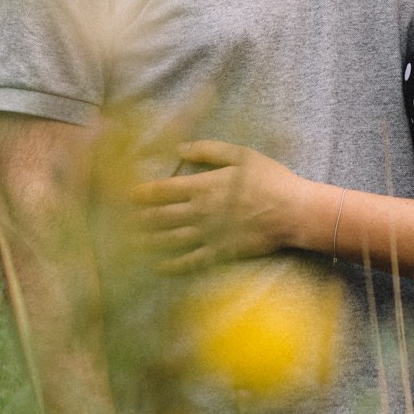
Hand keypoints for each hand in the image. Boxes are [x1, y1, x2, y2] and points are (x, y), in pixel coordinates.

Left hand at [129, 141, 308, 272]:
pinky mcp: (220, 253)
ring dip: (147, 241)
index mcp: (203, 186)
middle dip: (138, 219)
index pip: (163, 190)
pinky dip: (171, 265)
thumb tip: (179, 147)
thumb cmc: (270, 179)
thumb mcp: (241, 154)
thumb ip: (208, 150)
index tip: (126, 195)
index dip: (142, 193)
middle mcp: (200, 211)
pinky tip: (158, 266)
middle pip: (160, 217)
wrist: (294, 211)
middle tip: (120, 221)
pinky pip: (190, 261)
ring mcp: (209, 234)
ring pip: (169, 240)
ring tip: (130, 243)